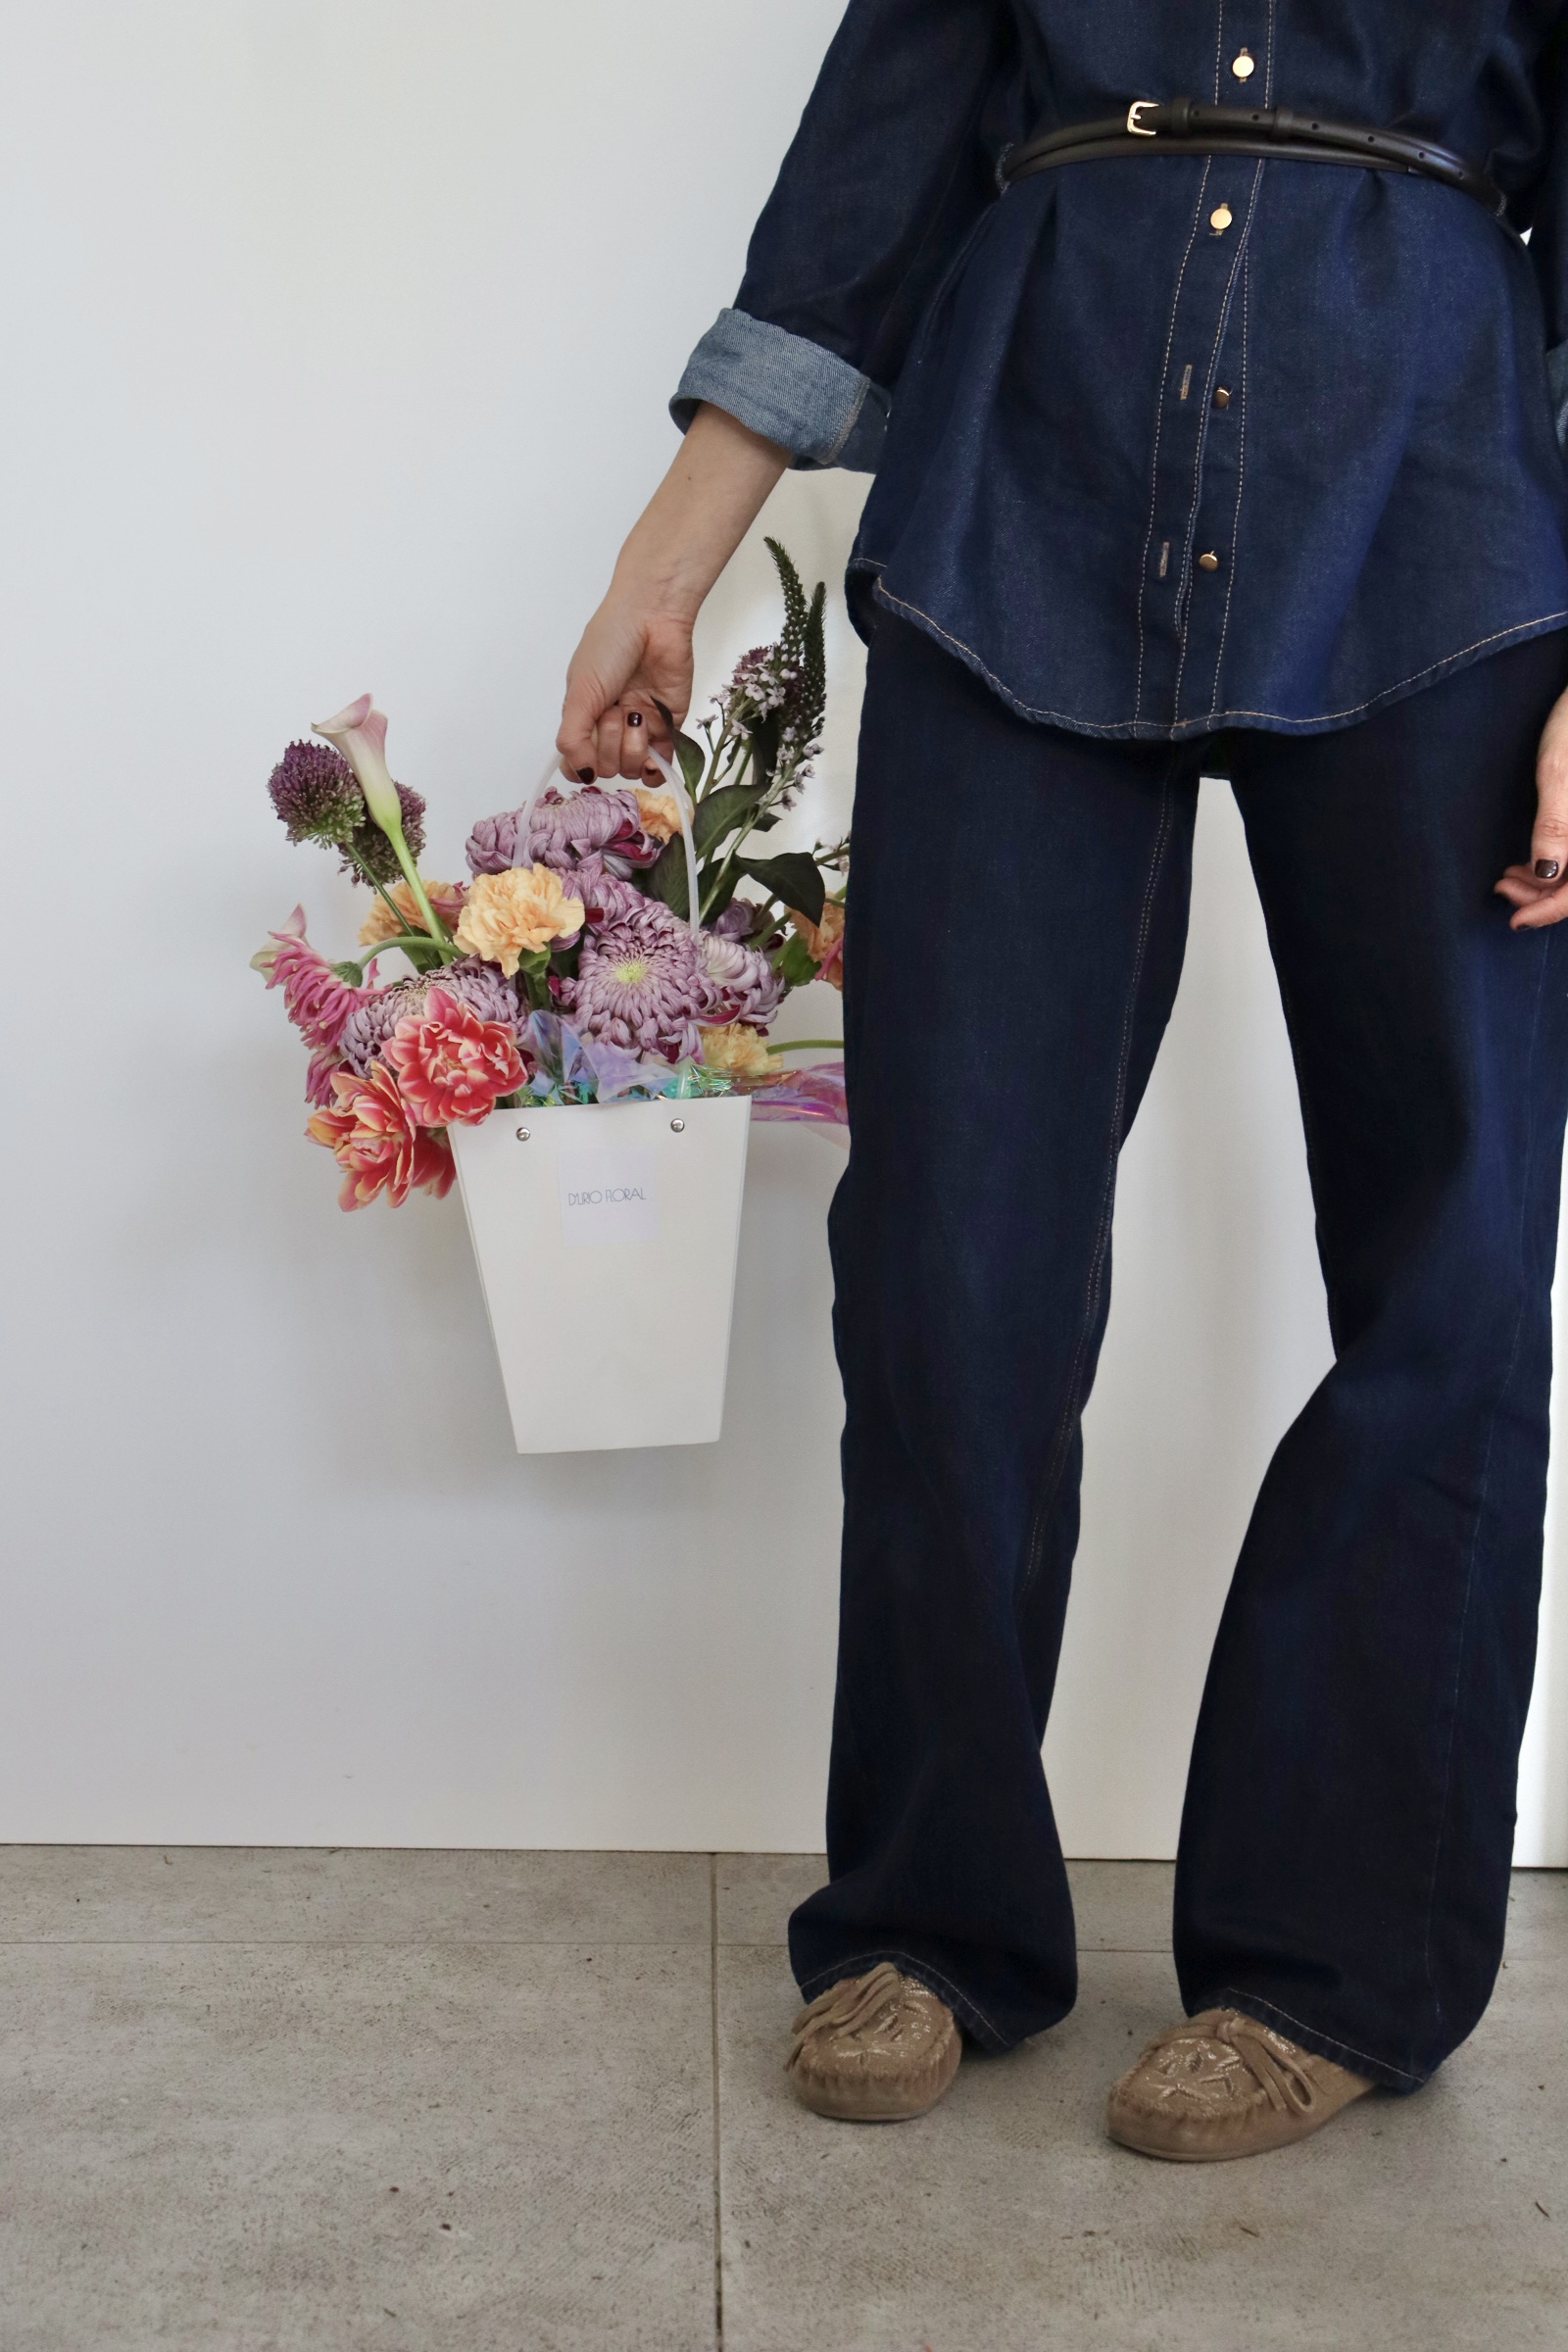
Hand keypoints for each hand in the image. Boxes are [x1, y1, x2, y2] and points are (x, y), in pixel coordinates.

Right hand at [557, 595, 692, 783]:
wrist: (652, 618)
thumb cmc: (609, 646)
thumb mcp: (580, 692)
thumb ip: (573, 738)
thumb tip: (582, 775)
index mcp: (584, 716)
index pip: (576, 762)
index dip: (582, 766)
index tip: (586, 751)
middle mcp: (611, 725)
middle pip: (606, 767)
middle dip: (609, 744)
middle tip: (614, 710)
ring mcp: (641, 726)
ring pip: (632, 768)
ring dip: (632, 747)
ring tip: (635, 714)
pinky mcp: (669, 724)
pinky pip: (661, 763)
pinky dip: (656, 767)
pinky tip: (652, 758)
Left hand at [1496, 680, 1567, 927]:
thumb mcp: (1557, 773)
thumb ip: (1555, 825)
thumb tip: (1546, 874)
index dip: (1548, 911)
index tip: (1514, 919)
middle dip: (1541, 897)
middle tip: (1503, 889)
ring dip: (1546, 883)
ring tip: (1508, 877)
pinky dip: (1556, 866)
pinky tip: (1530, 862)